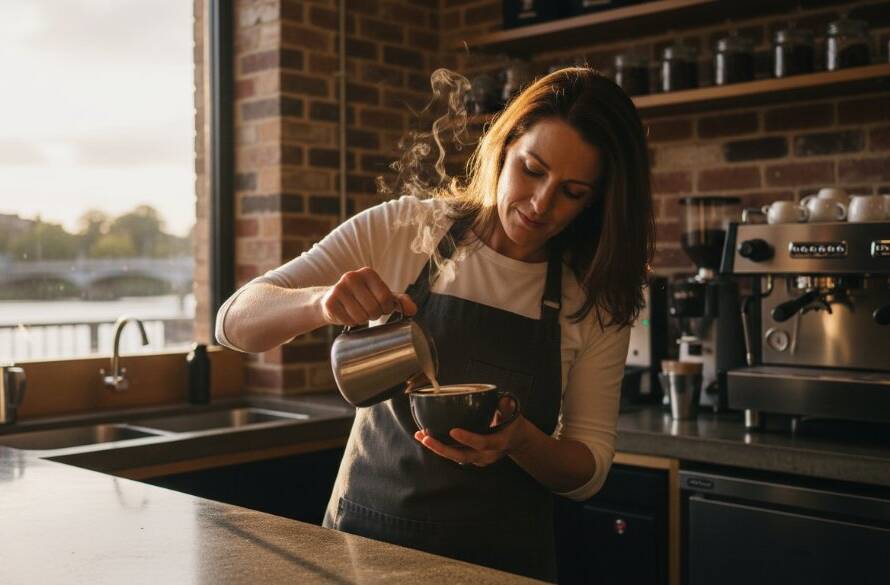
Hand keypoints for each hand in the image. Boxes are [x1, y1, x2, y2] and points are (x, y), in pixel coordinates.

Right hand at [320, 267, 416, 325]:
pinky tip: (346, 314)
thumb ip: (399, 300)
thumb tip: (413, 310)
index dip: (386, 309)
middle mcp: (352, 277)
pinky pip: (348, 321)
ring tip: (357, 312)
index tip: (382, 308)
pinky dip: (350, 322)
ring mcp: (339, 289)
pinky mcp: (329, 302)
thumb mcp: (381, 295)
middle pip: (374, 308)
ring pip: (361, 317)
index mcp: (368, 272)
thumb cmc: (361, 297)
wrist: (331, 300)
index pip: (385, 298)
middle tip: (368, 311)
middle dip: (374, 315)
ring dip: (362, 320)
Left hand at [414, 398, 528, 466]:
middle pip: (462, 456)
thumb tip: (503, 399)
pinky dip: (439, 447)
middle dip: (442, 449)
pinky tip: (425, 438)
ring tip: (420, 436)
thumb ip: (507, 407)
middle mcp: (486, 455)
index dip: (468, 439)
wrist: (515, 440)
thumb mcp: (513, 414)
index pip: (482, 443)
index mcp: (498, 443)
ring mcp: (477, 458)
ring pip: (455, 457)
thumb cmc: (512, 424)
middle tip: (426, 438)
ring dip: (436, 448)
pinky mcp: (470, 457)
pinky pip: (453, 454)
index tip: (453, 431)